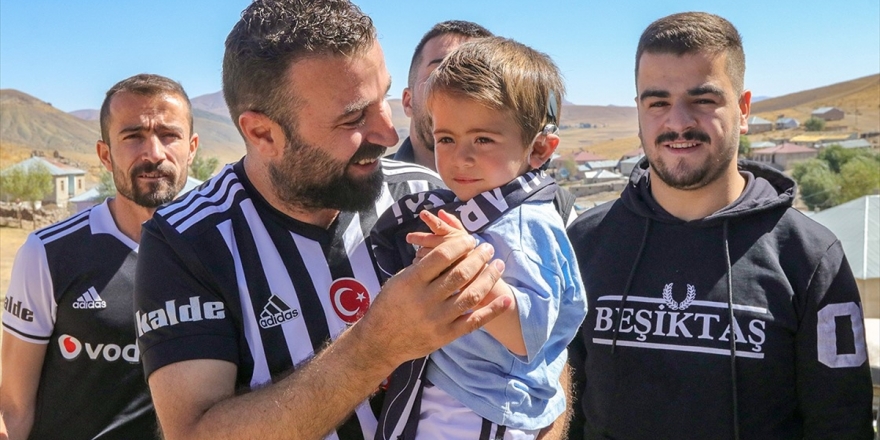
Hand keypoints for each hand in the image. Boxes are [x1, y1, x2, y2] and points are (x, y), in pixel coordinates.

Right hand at [357, 210, 510, 368]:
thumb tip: (448, 248)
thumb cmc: (389, 306)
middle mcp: (425, 300)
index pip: (442, 256)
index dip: (460, 245)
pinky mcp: (445, 336)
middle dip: (479, 257)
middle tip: (488, 248)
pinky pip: (474, 321)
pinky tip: (507, 299)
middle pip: (460, 273)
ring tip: (498, 265)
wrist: (380, 342)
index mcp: (411, 281)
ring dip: (489, 278)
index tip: (471, 239)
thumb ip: (422, 267)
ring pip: (471, 295)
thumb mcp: (398, 280)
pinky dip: (492, 310)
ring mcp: (437, 319)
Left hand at [407, 210, 466, 264]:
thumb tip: (440, 211)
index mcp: (452, 233)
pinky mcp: (443, 268)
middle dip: (418, 238)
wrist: (475, 267)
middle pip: (429, 239)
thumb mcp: (461, 233)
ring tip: (417, 255)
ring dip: (419, 253)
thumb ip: (451, 221)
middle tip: (409, 237)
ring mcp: (446, 256)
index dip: (430, 219)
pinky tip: (418, 264)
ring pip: (426, 253)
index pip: (439, 225)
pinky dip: (421, 264)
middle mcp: (448, 243)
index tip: (422, 213)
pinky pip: (427, 267)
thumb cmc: (465, 247)